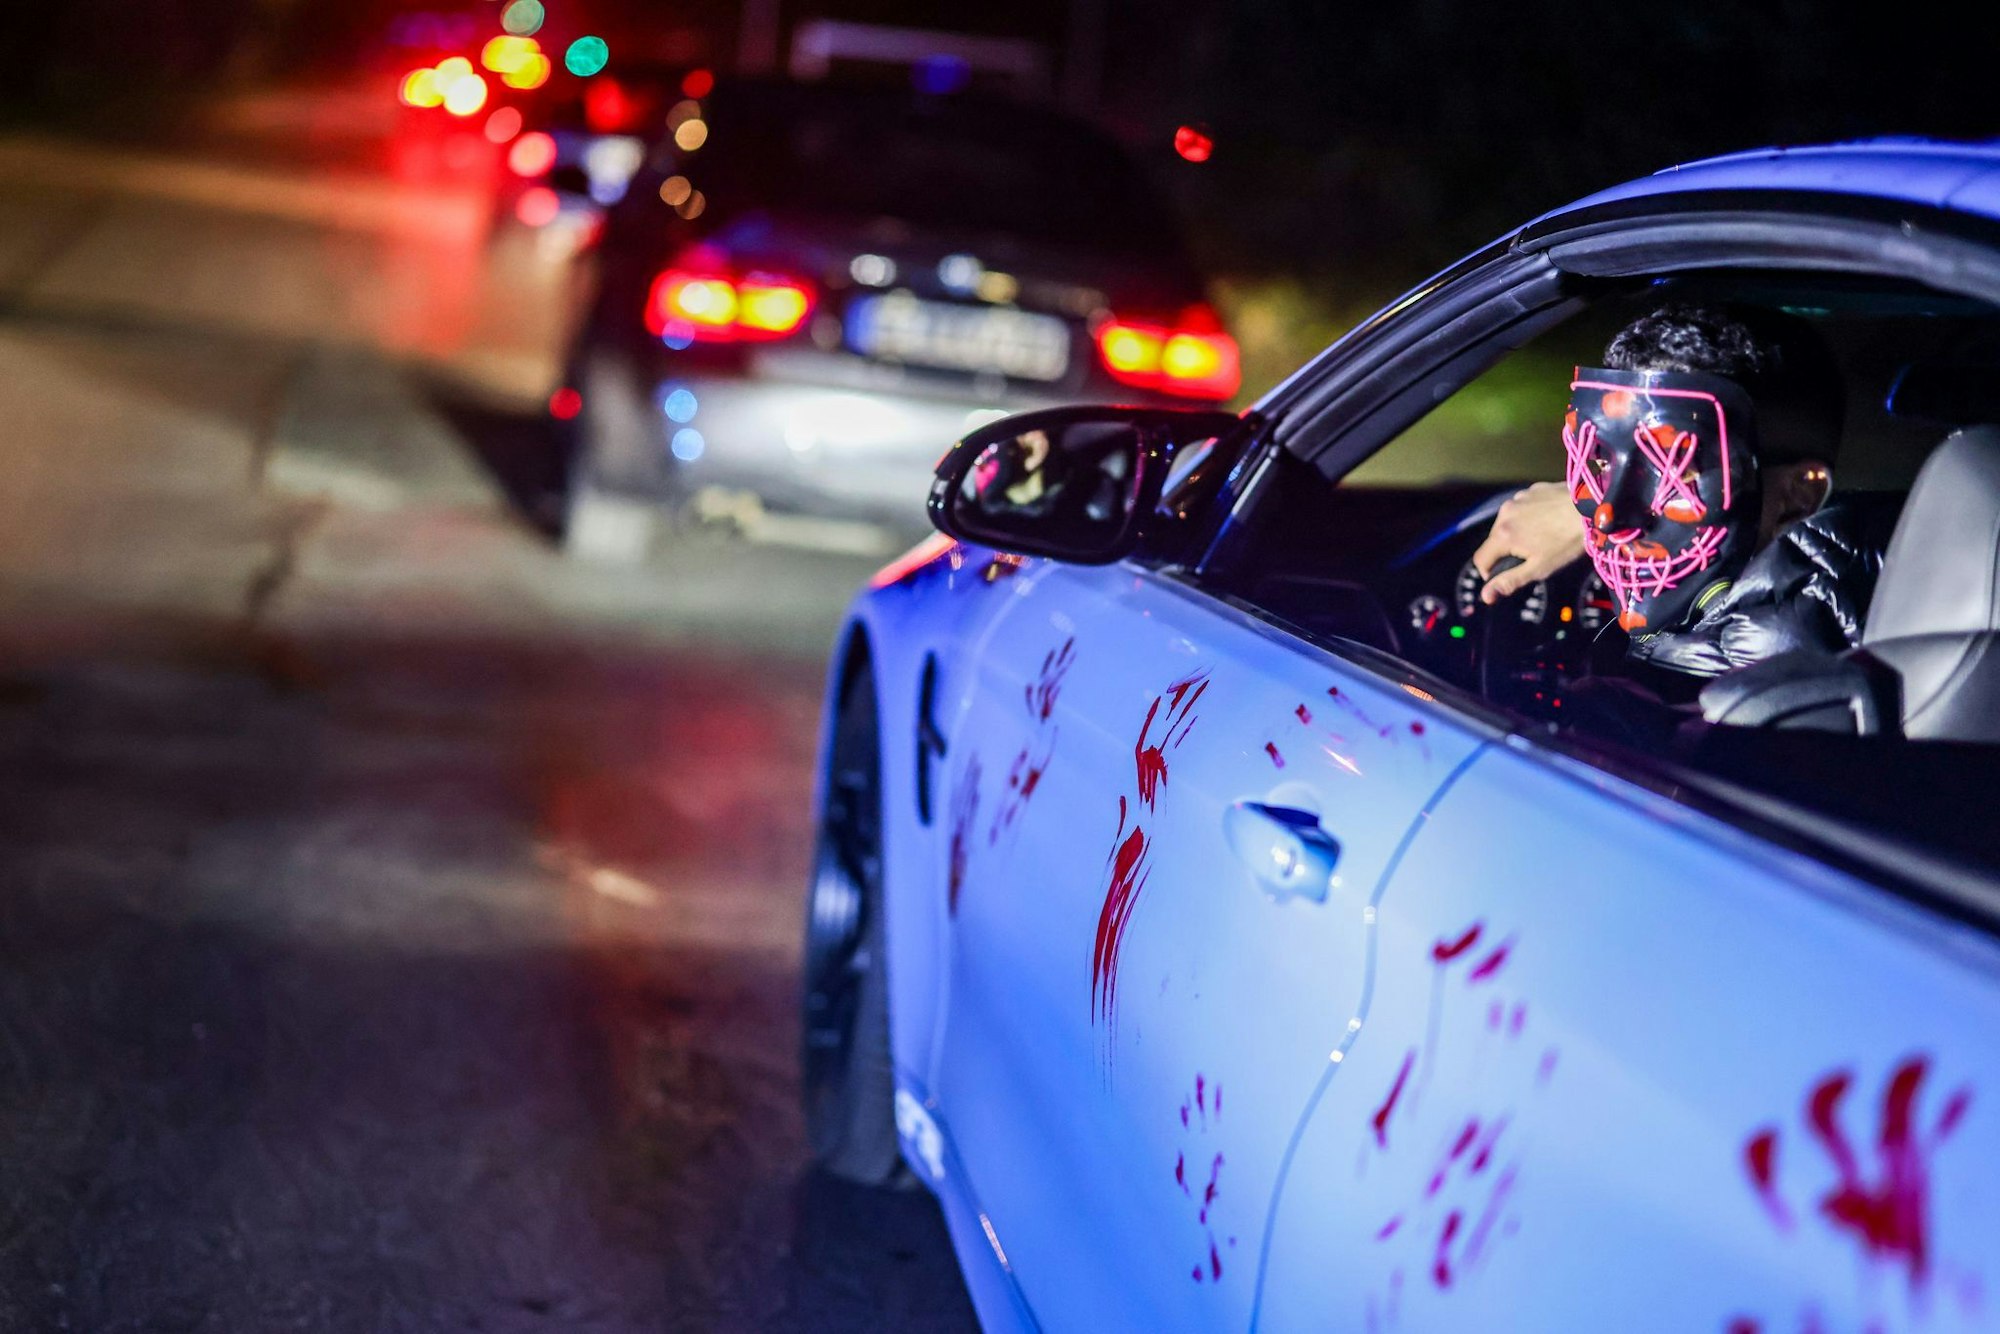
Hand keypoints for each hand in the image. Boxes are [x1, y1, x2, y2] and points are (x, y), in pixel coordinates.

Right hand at [1471, 482, 1585, 603]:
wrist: (1593, 508)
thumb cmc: (1567, 542)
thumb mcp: (1539, 568)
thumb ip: (1509, 581)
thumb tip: (1485, 596)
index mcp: (1502, 536)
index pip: (1480, 560)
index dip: (1490, 572)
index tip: (1508, 574)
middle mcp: (1504, 514)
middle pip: (1494, 540)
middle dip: (1507, 550)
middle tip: (1533, 555)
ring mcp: (1518, 499)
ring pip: (1508, 522)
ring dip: (1517, 532)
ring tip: (1543, 536)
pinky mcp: (1531, 490)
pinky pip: (1522, 507)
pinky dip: (1529, 516)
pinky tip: (1549, 519)